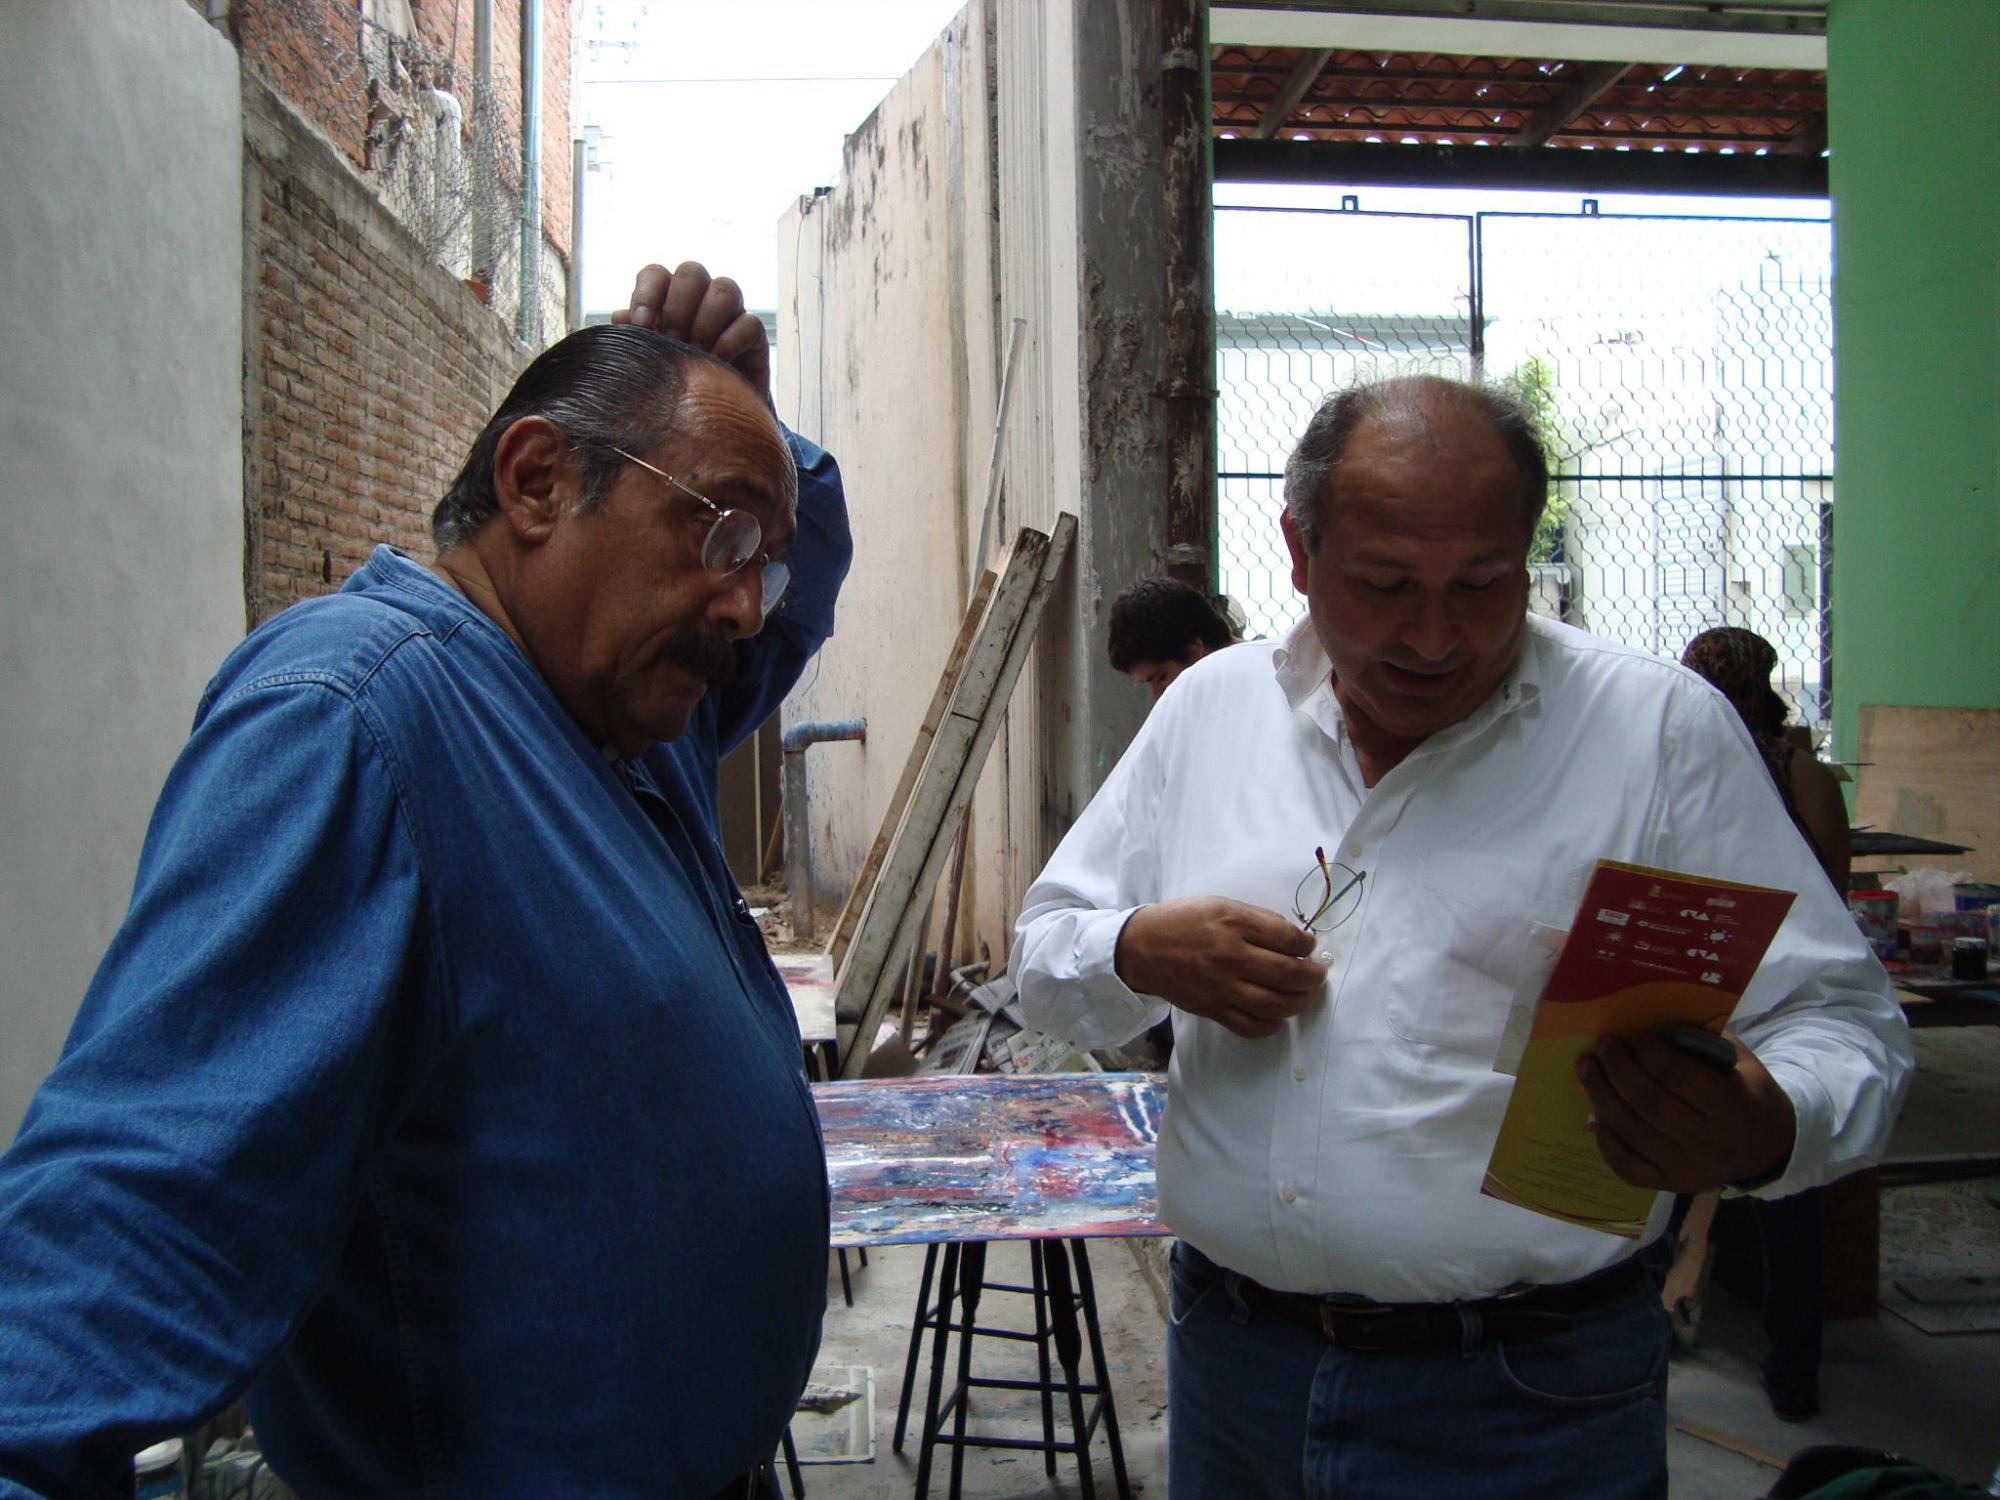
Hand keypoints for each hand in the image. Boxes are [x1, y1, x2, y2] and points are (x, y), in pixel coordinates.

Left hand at [613, 261, 770, 406]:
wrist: (712, 419)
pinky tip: (718, 363)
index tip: (642, 325)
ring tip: (697, 353)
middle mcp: (700, 299)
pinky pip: (749, 322)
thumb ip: (634, 340)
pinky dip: (730, 341)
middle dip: (679, 307)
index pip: (656, 274)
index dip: (648, 293)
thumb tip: (621, 318)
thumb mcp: (649, 364)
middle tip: (673, 341)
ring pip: (725, 289)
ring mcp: (730, 314)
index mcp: (667, 299)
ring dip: (706, 322)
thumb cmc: (674, 386)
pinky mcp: (754, 336)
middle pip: (691, 272)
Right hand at [1114, 897, 1326, 1039]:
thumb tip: (1292, 938)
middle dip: (1313, 976)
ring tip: (1304, 995)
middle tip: (1317, 974)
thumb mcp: (1220, 905)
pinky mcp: (1212, 1010)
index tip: (1308, 946)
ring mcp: (1222, 987)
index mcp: (1235, 923)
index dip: (1307, 945)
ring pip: (1276, 1005)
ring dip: (1299, 1002)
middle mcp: (1231, 957)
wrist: (1141, 947)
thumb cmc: (1182, 921)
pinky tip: (1278, 1016)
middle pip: (1289, 974)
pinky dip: (1272, 1025)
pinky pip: (1251, 1026)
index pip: (1289, 939)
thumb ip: (1257, 919)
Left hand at [1578, 1031, 1796, 1193]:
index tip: (1637, 1038)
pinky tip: (1596, 1115)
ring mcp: (1688, 1169)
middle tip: (1604, 1045)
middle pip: (1651, 1104)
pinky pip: (1628, 1166)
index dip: (1654, 1056)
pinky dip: (1606, 1140)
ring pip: (1634, 1131)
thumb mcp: (1741, 1063)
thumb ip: (1706, 1043)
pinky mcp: (1670, 1184)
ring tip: (1588, 1068)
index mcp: (1733, 1109)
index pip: (1683, 1080)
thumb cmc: (1747, 1094)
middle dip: (1620, 1070)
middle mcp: (1709, 1144)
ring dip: (1603, 1096)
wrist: (1768, 1149)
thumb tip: (1655, 1023)